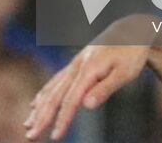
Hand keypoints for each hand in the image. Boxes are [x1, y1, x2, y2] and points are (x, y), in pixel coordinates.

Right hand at [25, 42, 150, 140]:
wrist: (133, 28)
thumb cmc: (132, 52)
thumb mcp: (125, 72)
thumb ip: (105, 88)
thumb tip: (85, 106)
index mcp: (89, 68)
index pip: (72, 99)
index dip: (62, 119)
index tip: (55, 137)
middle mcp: (78, 65)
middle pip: (56, 95)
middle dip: (42, 116)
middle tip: (30, 136)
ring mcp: (76, 63)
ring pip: (52, 88)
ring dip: (39, 107)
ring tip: (27, 124)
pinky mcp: (77, 63)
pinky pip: (56, 80)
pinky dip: (44, 93)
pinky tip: (35, 104)